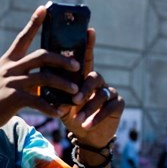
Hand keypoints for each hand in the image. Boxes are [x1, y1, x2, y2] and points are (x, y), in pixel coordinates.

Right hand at [0, 4, 91, 140]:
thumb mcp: (3, 79)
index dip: (34, 22)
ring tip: (75, 90)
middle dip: (62, 60)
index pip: (23, 37)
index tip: (45, 9)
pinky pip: (39, 101)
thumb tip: (43, 74)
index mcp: (8, 61)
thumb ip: (20, 74)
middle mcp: (9, 68)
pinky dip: (52, 108)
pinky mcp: (13, 99)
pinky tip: (60, 113)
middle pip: (42, 56)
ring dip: (63, 84)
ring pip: (45, 77)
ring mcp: (11, 82)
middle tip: (76, 66)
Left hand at [57, 28, 122, 148]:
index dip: (89, 45)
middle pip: (93, 77)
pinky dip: (96, 117)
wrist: (86, 136)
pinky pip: (109, 108)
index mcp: (84, 78)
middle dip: (84, 88)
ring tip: (78, 118)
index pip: (86, 59)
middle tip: (75, 99)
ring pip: (101, 94)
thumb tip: (48, 92)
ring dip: (89, 107)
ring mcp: (110, 92)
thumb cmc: (72, 116)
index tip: (89, 30)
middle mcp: (98, 81)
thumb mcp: (62, 105)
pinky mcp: (118, 104)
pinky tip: (87, 125)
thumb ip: (57, 97)